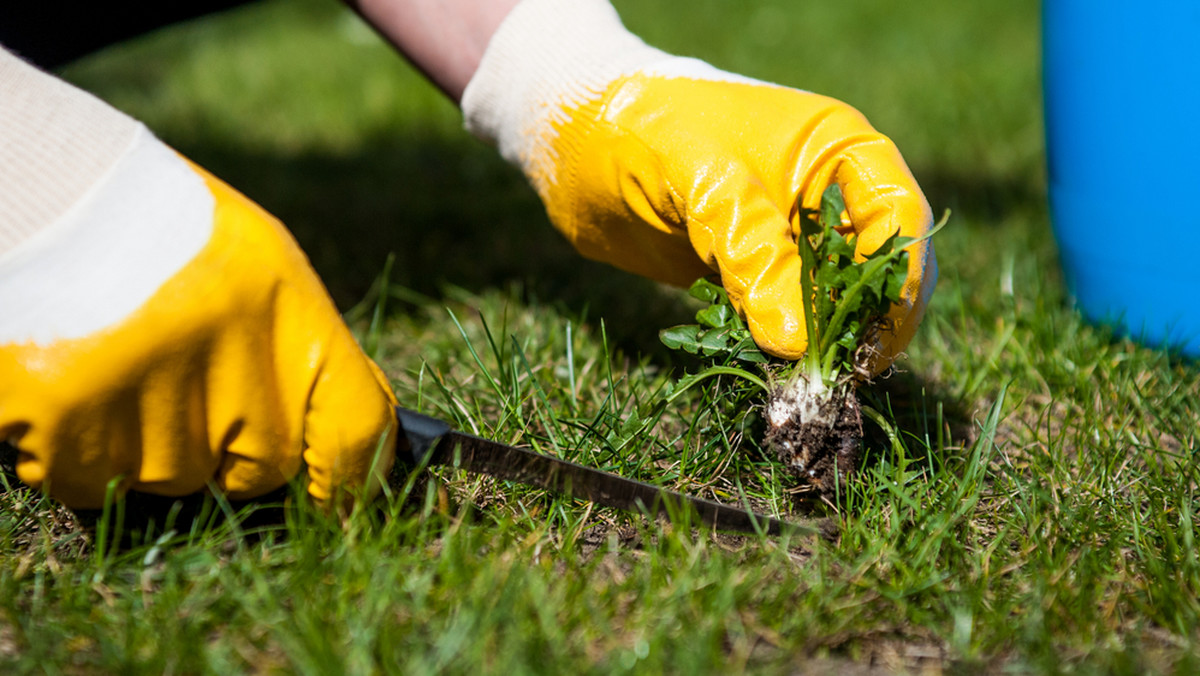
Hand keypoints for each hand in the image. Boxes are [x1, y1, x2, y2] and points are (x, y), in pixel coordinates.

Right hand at [0, 131, 396, 509]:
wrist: (38, 188)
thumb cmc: (157, 229)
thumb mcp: (258, 267)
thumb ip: (303, 354)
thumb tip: (356, 448)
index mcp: (285, 307)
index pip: (354, 427)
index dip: (354, 479)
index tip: (340, 502)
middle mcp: (227, 353)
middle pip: (259, 468)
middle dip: (230, 448)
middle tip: (183, 379)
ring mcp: (145, 390)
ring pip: (170, 478)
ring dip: (145, 443)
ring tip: (117, 361)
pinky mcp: (66, 416)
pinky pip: (89, 480)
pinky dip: (77, 451)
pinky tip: (73, 382)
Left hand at [462, 0, 935, 364]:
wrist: (571, 140)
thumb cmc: (640, 131)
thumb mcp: (702, 183)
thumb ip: (753, 253)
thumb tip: (796, 343)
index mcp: (836, 148)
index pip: (898, 219)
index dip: (897, 282)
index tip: (873, 340)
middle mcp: (826, 193)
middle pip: (878, 269)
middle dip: (862, 322)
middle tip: (832, 374)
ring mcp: (790, 235)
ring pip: (834, 301)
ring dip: (822, 342)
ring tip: (798, 381)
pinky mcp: (753, 269)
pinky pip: (786, 316)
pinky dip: (781, 345)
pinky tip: (766, 368)